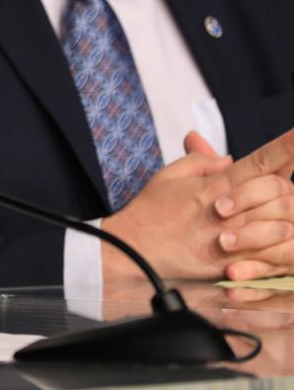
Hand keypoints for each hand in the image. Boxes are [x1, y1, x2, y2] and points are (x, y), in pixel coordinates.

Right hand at [103, 126, 293, 280]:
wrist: (133, 250)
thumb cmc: (149, 213)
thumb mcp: (169, 176)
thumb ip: (200, 162)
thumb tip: (229, 159)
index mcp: (216, 184)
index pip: (261, 160)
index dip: (288, 146)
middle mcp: (230, 208)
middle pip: (281, 189)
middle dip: (288, 186)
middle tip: (280, 187)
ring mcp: (234, 237)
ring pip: (285, 223)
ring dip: (289, 218)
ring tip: (278, 217)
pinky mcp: (233, 264)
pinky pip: (274, 257)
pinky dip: (285, 250)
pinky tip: (284, 243)